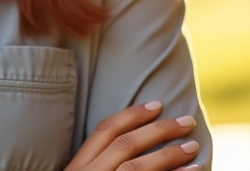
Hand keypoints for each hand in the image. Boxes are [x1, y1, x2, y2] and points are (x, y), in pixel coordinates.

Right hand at [65, 101, 199, 170]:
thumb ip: (96, 164)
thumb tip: (126, 144)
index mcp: (78, 165)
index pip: (105, 130)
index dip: (131, 115)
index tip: (157, 105)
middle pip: (125, 145)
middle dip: (158, 131)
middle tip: (186, 121)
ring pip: (137, 167)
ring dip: (169, 155)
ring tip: (193, 146)